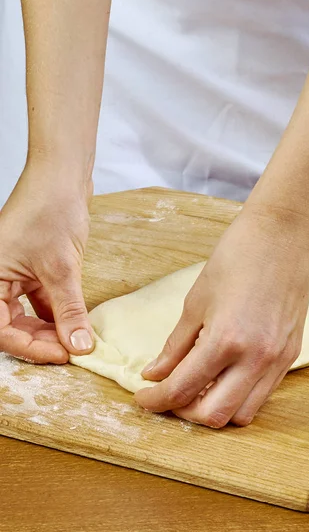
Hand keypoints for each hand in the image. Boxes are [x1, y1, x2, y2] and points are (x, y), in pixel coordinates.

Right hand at [0, 167, 93, 363]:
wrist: (63, 177)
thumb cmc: (50, 210)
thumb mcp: (61, 268)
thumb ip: (69, 310)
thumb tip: (78, 345)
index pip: (0, 329)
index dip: (29, 347)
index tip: (60, 355)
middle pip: (12, 325)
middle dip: (41, 340)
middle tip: (71, 350)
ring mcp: (15, 274)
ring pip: (27, 315)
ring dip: (51, 328)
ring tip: (76, 339)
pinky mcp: (34, 269)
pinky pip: (41, 300)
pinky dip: (58, 312)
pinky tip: (76, 321)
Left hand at [136, 206, 308, 426]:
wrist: (285, 236)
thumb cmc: (237, 258)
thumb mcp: (196, 301)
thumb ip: (176, 345)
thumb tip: (155, 374)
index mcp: (225, 341)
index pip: (182, 390)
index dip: (155, 400)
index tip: (142, 397)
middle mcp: (256, 359)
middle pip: (214, 416)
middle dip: (183, 412)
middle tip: (168, 393)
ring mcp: (278, 360)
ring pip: (242, 414)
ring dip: (214, 409)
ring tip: (197, 386)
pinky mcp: (292, 356)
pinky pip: (263, 394)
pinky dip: (238, 396)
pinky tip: (223, 376)